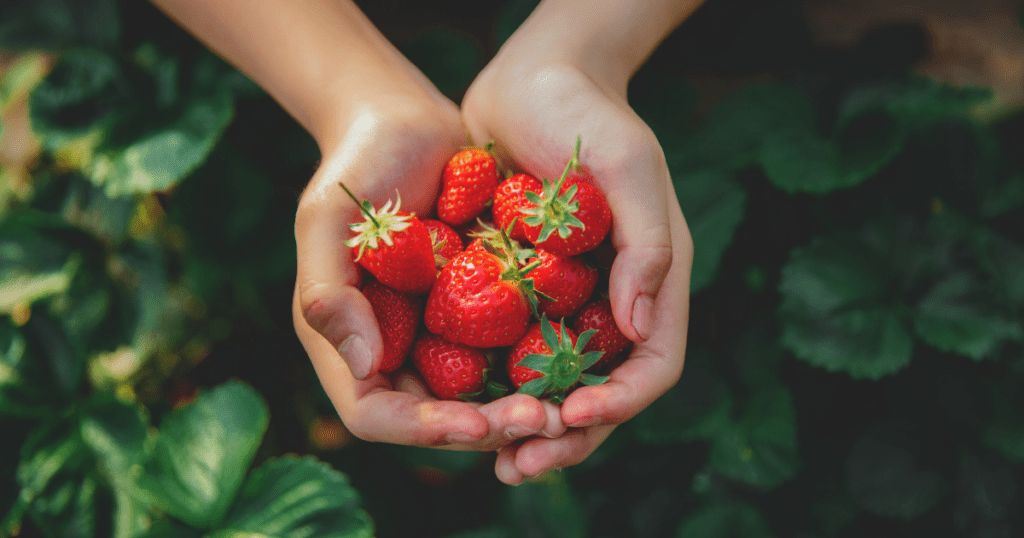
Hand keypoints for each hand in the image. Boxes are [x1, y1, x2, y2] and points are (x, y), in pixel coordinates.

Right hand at [293, 94, 567, 451]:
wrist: (407, 122)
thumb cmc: (357, 164)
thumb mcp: (328, 220)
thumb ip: (328, 292)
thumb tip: (360, 367)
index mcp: (348, 341)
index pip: (376, 414)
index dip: (424, 428)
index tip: (477, 424)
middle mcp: (393, 349)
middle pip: (436, 418)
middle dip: (488, 426)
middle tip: (544, 418)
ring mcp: (436, 333)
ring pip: (478, 396)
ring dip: (519, 407)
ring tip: (566, 403)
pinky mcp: (477, 311)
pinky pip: (506, 352)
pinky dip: (536, 366)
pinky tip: (577, 362)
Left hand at [461, 22, 693, 482]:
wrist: (530, 79)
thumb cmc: (587, 115)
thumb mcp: (629, 167)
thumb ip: (648, 246)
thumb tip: (640, 330)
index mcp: (653, 280)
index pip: (652, 365)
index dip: (618, 402)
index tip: (570, 414)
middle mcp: (613, 301)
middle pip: (602, 391)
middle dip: (567, 435)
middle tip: (519, 465)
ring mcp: (568, 299)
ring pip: (555, 383)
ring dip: (528, 425)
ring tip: (493, 458)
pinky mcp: (522, 290)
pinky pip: (511, 351)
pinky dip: (494, 384)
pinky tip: (459, 406)